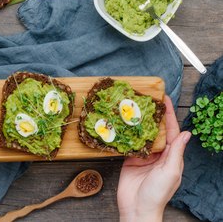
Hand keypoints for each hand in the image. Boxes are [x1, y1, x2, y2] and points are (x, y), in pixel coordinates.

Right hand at [117, 96, 190, 221]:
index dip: (168, 115)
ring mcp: (143, 156)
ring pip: (142, 135)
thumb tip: (186, 133)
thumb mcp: (170, 172)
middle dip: (153, 115)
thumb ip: (176, 152)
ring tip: (134, 107)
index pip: (172, 131)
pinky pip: (129, 143)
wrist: (136, 209)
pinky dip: (127, 134)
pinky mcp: (130, 159)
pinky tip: (123, 124)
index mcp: (171, 156)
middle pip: (156, 130)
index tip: (164, 100)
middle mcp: (158, 154)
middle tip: (146, 100)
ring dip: (139, 122)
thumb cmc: (156, 194)